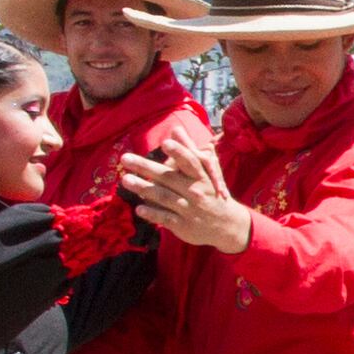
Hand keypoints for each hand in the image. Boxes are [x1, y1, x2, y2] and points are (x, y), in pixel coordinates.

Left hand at [122, 135, 251, 251]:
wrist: (228, 224)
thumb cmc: (211, 191)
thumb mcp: (207, 170)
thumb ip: (188, 150)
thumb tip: (176, 129)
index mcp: (200, 176)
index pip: (189, 161)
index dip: (178, 152)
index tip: (165, 143)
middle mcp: (194, 191)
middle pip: (168, 177)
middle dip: (145, 167)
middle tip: (125, 158)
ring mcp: (188, 209)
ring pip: (164, 197)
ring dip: (143, 188)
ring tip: (125, 180)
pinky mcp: (183, 225)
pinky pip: (165, 218)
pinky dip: (153, 214)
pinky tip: (138, 209)